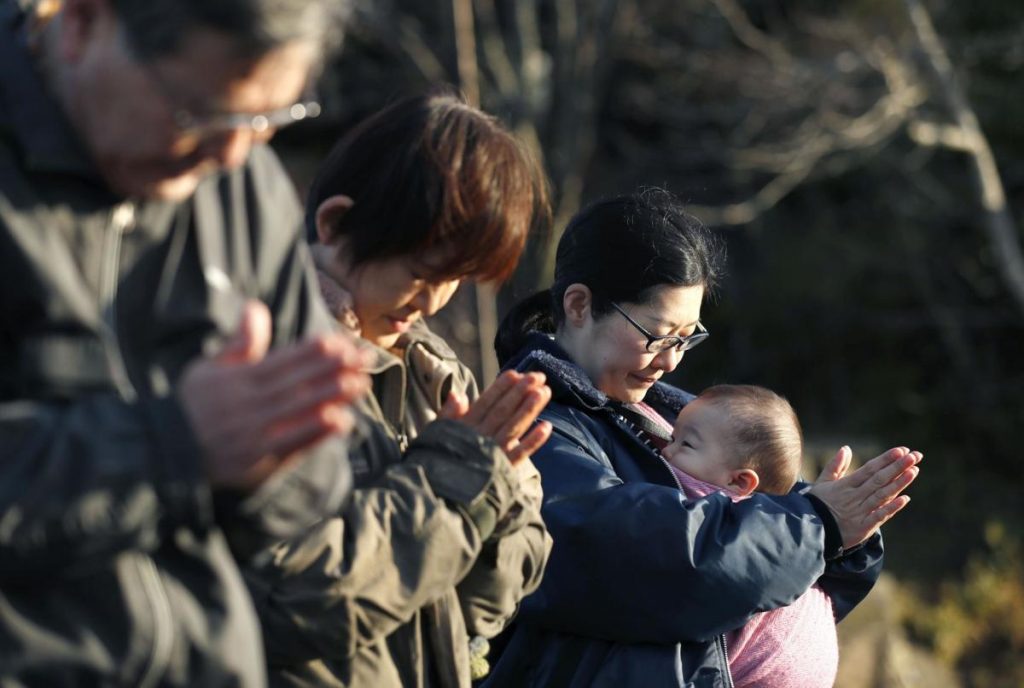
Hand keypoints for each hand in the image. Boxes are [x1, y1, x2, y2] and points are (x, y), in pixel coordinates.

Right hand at [178, 300, 370, 490]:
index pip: (283, 361)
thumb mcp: (209, 369)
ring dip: (332, 397)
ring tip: (361, 384)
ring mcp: (254, 433)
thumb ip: (239, 343)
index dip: (313, 352)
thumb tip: (256, 307)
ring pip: (299, 411)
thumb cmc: (192, 406)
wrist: (166, 452)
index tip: (340, 342)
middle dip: (333, 369)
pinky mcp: (257, 460)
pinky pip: (292, 444)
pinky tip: (341, 421)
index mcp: (239, 380)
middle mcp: (248, 404)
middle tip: (364, 358)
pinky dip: (316, 433)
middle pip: (297, 383)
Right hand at [440, 370, 552, 465]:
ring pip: (514, 428)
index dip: (500, 388)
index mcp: (465, 427)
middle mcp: (480, 437)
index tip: (515, 374)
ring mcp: (493, 453)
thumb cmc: (438, 460)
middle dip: (520, 392)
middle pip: (503, 411)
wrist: (439, 495)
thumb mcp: (437, 434)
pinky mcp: (502, 470)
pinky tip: (546, 427)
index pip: (485, 402)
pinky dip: (533, 441)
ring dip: (530, 410)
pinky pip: (520, 454)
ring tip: (544, 393)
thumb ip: (448, 414)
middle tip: (538, 376)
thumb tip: (457, 394)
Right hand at [807, 445, 921, 548]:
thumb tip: (846, 448)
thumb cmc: (816, 506)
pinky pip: (879, 516)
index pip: (869, 469)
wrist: (809, 532)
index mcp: (845, 485)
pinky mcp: (863, 527)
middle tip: (915, 456)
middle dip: (897, 467)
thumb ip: (835, 466)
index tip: (901, 450)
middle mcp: (854, 496)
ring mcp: (859, 511)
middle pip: (879, 479)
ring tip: (914, 470)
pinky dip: (891, 507)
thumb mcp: (822, 484)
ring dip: (898, 483)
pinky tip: (905, 499)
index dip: (885, 459)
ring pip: (881, 495)